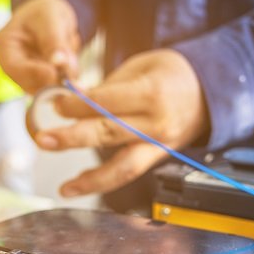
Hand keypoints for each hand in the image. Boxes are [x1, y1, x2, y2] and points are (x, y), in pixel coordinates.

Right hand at [0, 0, 81, 93]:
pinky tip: (72, 65)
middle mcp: (11, 66)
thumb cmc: (45, 10)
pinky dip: (67, 80)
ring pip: (45, 90)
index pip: (14, 68)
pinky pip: (56, 88)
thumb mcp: (50, 17)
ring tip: (71, 56)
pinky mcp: (40, 83)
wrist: (51, 15)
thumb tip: (60, 62)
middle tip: (73, 74)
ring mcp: (25, 77)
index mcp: (3, 47)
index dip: (34, 74)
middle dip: (52, 80)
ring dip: (62, 80)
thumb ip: (54, 40)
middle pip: (29, 84)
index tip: (55, 72)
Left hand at [36, 49, 208, 196]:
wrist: (209, 92)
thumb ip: (107, 87)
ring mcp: (160, 144)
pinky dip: (103, 182)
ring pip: (122, 166)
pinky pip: (129, 173)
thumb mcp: (140, 66)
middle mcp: (157, 122)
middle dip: (73, 138)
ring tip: (63, 187)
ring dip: (90, 179)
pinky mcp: (158, 158)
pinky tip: (78, 186)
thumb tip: (71, 98)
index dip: (76, 104)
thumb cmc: (171, 74)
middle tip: (44, 139)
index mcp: (152, 92)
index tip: (54, 104)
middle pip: (109, 133)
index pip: (106, 102)